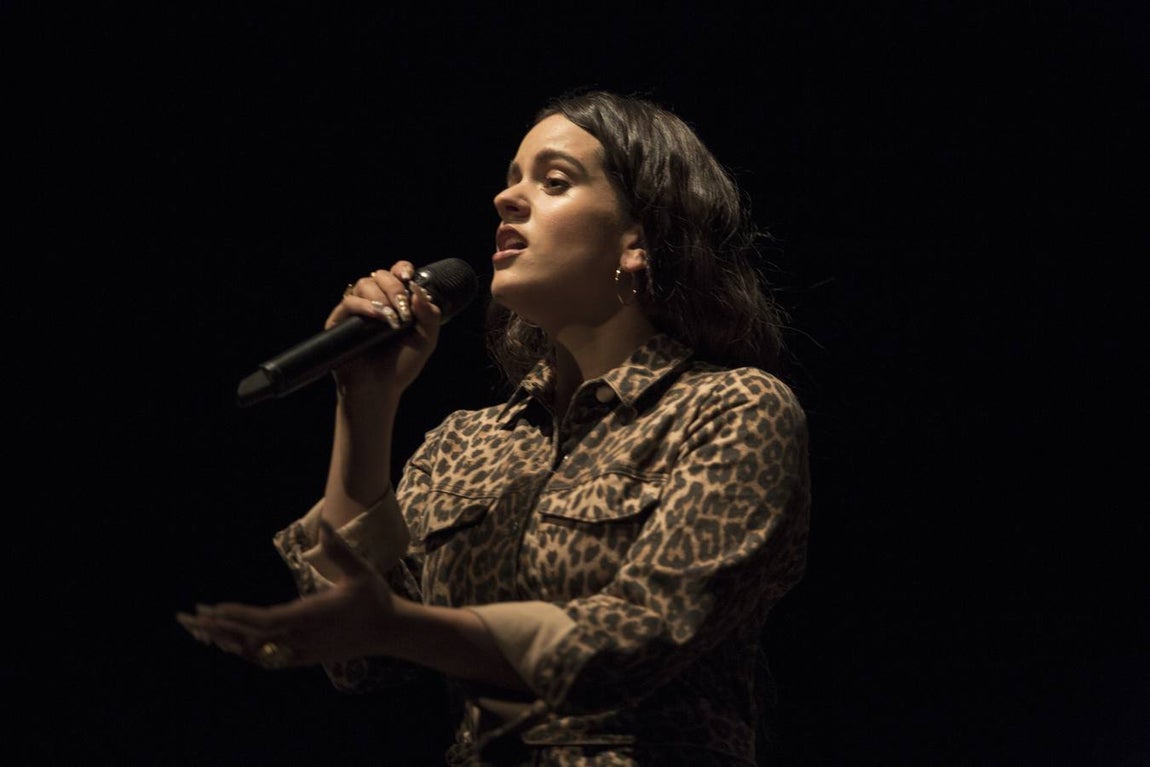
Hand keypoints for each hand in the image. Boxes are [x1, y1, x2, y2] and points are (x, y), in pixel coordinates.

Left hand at [177, 520, 400, 668]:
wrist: (390, 632)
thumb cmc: (374, 599)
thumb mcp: (359, 571)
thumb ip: (339, 549)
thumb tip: (326, 523)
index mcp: (310, 617)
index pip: (264, 620)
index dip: (235, 616)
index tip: (210, 609)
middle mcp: (301, 639)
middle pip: (249, 639)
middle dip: (217, 628)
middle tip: (187, 619)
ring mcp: (301, 652)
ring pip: (254, 653)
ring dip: (226, 640)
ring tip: (201, 630)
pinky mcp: (305, 658)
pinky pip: (267, 660)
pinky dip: (245, 651)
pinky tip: (231, 643)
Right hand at [325, 260, 442, 395]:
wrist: (380, 389)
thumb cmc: (402, 366)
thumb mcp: (426, 339)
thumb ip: (429, 314)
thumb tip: (418, 289)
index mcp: (395, 302)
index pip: (395, 273)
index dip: (402, 269)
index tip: (409, 276)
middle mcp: (375, 302)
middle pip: (380, 275)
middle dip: (395, 287)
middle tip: (403, 309)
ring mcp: (357, 311)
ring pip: (364, 284)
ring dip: (382, 297)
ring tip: (392, 318)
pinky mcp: (340, 321)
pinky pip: (349, 301)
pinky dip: (366, 306)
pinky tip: (379, 316)